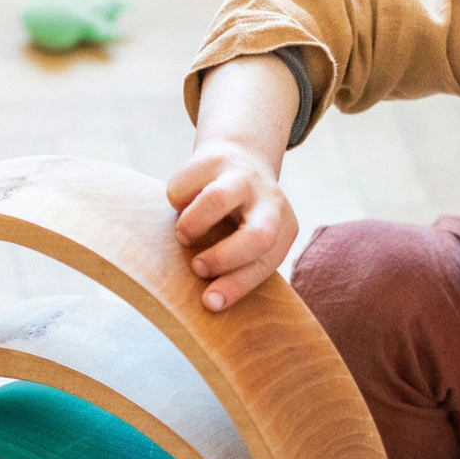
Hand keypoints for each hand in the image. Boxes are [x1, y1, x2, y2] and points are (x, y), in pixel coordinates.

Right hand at [165, 138, 297, 311]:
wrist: (239, 156)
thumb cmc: (239, 218)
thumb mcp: (250, 241)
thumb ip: (237, 267)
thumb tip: (209, 300)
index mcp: (283, 227)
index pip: (266, 261)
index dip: (237, 285)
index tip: (210, 302)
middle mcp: (269, 199)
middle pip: (257, 235)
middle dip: (224, 258)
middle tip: (198, 268)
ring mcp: (242, 175)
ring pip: (217, 200)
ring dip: (192, 225)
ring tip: (184, 236)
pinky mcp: (212, 158)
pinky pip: (183, 188)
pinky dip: (176, 203)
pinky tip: (183, 205)